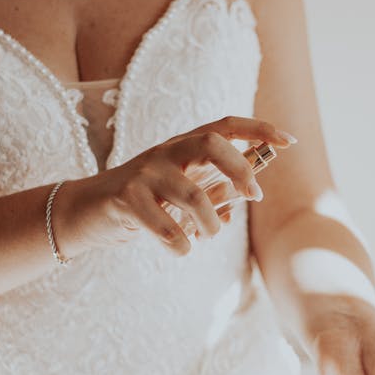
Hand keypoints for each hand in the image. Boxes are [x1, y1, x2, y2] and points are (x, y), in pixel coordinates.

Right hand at [54, 116, 295, 256]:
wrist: (85, 212)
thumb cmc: (141, 203)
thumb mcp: (178, 196)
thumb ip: (208, 196)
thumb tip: (239, 206)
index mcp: (182, 147)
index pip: (224, 125)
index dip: (258, 129)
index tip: (289, 141)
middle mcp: (164, 152)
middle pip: (210, 143)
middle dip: (240, 169)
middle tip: (255, 196)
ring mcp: (143, 174)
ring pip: (192, 194)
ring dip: (210, 222)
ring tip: (208, 235)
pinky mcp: (125, 199)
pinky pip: (165, 225)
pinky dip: (180, 244)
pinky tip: (180, 249)